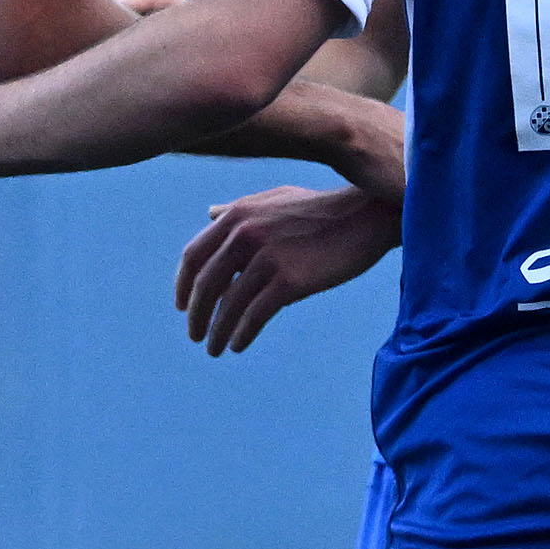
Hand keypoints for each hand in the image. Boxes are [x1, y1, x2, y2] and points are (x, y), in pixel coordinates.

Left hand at [175, 182, 402, 353]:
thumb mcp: (274, 199)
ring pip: (229, 305)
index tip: (182, 307)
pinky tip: (238, 346)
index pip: (194, 256)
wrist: (367, 214)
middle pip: (206, 284)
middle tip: (195, 336)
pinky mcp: (291, 280)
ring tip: (215, 349)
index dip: (183, 286)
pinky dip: (242, 334)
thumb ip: (238, 208)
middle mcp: (245, 234)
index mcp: (237, 215)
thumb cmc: (322, 209)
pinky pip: (255, 315)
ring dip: (217, 332)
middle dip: (196, 315)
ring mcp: (268, 257)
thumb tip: (210, 213)